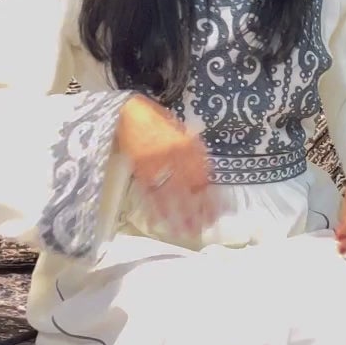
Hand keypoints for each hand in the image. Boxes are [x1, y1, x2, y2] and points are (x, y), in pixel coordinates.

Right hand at [116, 94, 214, 234]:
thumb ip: (193, 148)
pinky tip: (157, 223)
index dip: (210, 197)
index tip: (218, 213)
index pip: (203, 176)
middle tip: (202, 229)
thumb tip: (205, 169)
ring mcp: (154, 164)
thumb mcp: (181, 129)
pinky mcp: (138, 170)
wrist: (127, 111)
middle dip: (196, 211)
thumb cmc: (156, 119)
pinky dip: (152, 209)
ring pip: (169, 195)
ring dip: (176, 216)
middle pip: (188, 189)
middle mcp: (173, 156)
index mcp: (187, 145)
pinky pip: (147, 193)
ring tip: (183, 233)